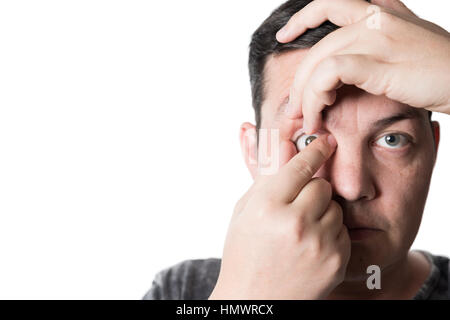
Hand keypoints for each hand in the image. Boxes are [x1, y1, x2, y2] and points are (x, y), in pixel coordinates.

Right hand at [209, 134, 350, 299]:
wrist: (254, 300)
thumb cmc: (244, 253)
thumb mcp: (244, 211)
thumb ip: (266, 177)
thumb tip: (285, 143)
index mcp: (267, 207)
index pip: (301, 165)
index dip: (315, 149)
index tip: (326, 140)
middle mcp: (294, 223)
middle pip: (322, 185)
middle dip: (311, 189)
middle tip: (296, 205)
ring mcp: (318, 244)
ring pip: (335, 207)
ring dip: (321, 212)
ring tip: (300, 230)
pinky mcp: (335, 262)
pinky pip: (343, 231)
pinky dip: (330, 234)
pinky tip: (309, 246)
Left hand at [276, 0, 449, 133]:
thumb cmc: (441, 71)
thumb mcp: (408, 46)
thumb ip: (378, 44)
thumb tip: (349, 65)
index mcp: (382, 11)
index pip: (331, 3)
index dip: (303, 18)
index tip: (284, 37)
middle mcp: (377, 17)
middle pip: (318, 42)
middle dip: (298, 78)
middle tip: (293, 107)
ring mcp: (378, 36)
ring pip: (319, 60)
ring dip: (304, 93)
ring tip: (305, 118)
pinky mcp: (380, 60)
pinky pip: (331, 73)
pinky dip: (317, 94)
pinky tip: (320, 111)